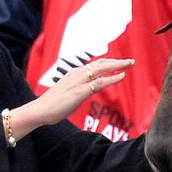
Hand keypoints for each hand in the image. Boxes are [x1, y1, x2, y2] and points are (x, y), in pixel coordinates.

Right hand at [9, 57, 133, 138]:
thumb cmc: (53, 104)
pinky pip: (99, 83)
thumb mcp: (68, 93)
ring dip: (117, 66)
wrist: (40, 110)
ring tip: (129, 64)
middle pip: (101, 64)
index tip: (120, 62)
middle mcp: (78, 74)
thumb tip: (88, 89)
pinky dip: (112, 78)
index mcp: (75, 73)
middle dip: (117, 61)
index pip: (95, 65)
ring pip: (101, 69)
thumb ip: (79, 89)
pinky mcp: (80, 91)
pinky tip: (121, 76)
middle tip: (130, 61)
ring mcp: (79, 82)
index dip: (109, 62)